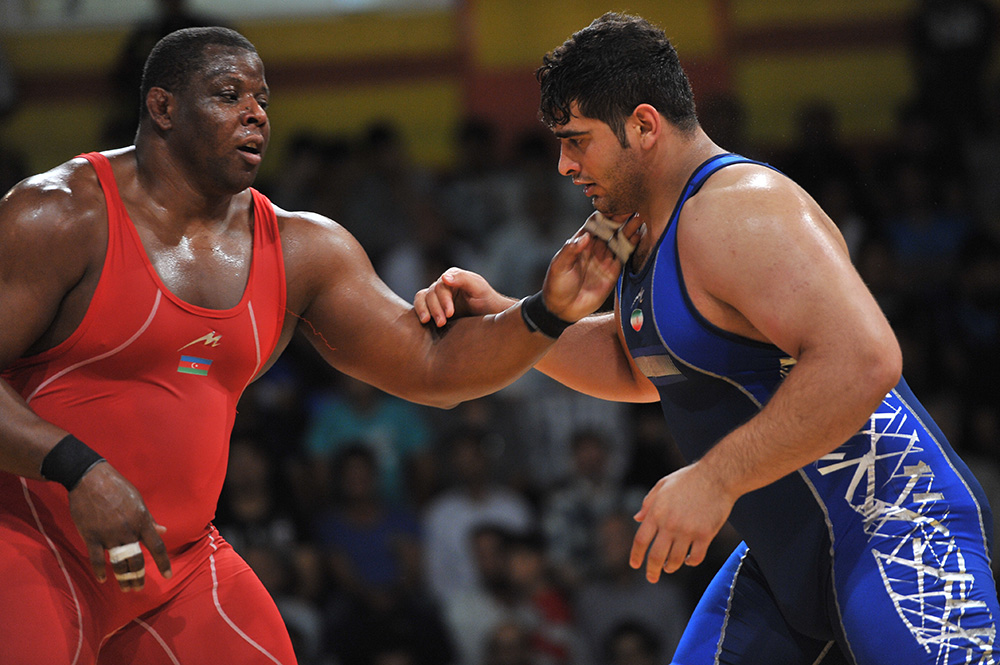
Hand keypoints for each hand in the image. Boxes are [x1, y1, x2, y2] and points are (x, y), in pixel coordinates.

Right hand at [68, 462, 171, 591]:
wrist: (90, 479)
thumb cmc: (117, 487)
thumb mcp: (138, 500)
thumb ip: (150, 519)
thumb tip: (163, 530)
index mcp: (142, 521)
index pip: (157, 547)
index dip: (163, 563)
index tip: (168, 576)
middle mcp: (128, 531)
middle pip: (136, 560)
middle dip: (139, 577)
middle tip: (139, 587)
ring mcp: (109, 535)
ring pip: (119, 563)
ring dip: (123, 578)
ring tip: (126, 588)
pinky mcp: (91, 536)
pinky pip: (96, 559)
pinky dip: (100, 571)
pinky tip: (103, 579)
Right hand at [414, 268, 510, 327]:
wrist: (490, 314)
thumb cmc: (486, 299)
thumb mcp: (478, 287)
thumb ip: (463, 279)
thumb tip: (443, 277)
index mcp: (453, 276)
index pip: (440, 286)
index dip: (443, 300)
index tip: (450, 313)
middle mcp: (443, 284)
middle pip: (430, 293)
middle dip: (435, 309)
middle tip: (442, 323)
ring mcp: (437, 296)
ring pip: (422, 299)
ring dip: (424, 310)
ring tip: (427, 322)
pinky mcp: (433, 308)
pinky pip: (420, 306)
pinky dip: (419, 311)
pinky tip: (423, 321)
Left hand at [542, 212, 643, 321]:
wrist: (562, 309)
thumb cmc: (556, 285)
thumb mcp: (559, 266)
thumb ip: (570, 251)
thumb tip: (585, 237)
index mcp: (580, 242)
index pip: (595, 223)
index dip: (605, 214)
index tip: (615, 204)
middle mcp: (594, 248)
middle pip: (610, 229)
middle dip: (621, 218)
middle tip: (634, 207)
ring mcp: (604, 259)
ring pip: (619, 240)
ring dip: (629, 229)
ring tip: (641, 218)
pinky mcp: (612, 272)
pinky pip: (623, 256)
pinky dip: (631, 246)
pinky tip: (639, 236)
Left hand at [630, 462, 734, 582]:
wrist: (717, 476)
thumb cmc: (688, 479)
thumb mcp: (662, 485)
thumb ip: (648, 503)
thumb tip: (637, 519)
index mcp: (656, 512)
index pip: (641, 540)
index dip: (636, 555)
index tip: (634, 565)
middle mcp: (670, 524)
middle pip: (656, 556)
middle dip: (652, 570)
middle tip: (652, 578)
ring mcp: (688, 530)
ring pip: (676, 560)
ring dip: (671, 567)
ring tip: (670, 567)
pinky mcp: (705, 534)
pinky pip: (696, 557)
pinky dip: (691, 561)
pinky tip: (688, 559)